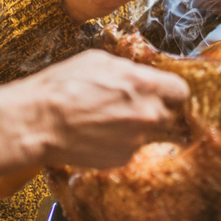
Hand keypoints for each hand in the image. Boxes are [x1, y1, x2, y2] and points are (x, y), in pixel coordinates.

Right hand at [0, 50, 188, 168]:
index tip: (165, 92)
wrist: (38, 122)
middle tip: (138, 106)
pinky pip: (131, 149)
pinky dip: (121, 142)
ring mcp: (136, 140)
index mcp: (145, 85)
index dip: (172, 92)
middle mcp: (148, 115)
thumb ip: (130, 69)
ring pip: (152, 134)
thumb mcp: (99, 60)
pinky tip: (100, 133)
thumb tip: (141, 74)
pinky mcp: (122, 159)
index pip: (181, 91)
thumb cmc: (63, 86)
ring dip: (140, 128)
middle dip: (160, 111)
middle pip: (173, 116)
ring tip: (113, 120)